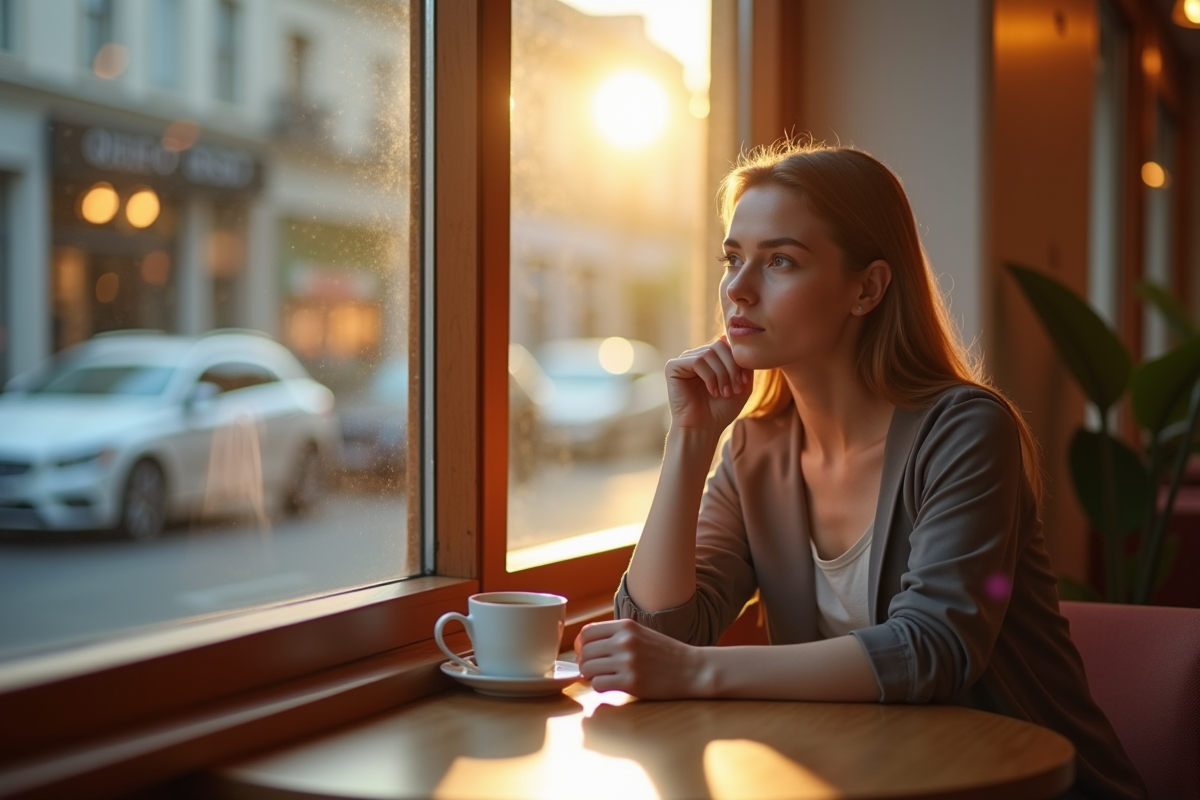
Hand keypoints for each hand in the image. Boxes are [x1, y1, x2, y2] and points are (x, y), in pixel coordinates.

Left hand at [575, 619, 709, 698]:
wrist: (692, 669)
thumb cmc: (665, 653)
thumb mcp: (640, 634)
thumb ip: (616, 636)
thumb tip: (586, 646)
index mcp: (625, 626)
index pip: (587, 633)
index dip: (581, 645)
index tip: (586, 654)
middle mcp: (624, 641)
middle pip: (584, 651)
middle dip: (584, 662)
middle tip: (593, 670)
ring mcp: (627, 661)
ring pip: (588, 668)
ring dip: (590, 676)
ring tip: (602, 678)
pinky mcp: (631, 682)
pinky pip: (598, 684)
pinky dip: (599, 687)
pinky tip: (611, 686)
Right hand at [665, 336, 751, 431]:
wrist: (704, 429)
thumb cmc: (721, 410)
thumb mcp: (742, 385)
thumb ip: (742, 363)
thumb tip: (731, 340)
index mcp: (709, 359)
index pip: (726, 345)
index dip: (738, 361)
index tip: (744, 383)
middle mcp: (695, 356)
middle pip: (719, 346)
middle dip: (731, 367)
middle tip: (735, 388)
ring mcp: (683, 361)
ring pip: (709, 353)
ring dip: (722, 374)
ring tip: (724, 393)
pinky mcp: (673, 367)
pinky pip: (697, 360)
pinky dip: (709, 377)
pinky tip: (712, 391)